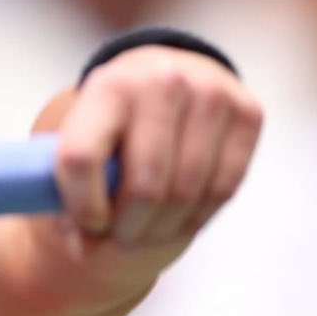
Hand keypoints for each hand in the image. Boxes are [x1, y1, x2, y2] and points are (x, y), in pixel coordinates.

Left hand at [52, 45, 262, 252]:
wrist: (168, 72)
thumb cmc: (115, 116)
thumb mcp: (80, 131)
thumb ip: (68, 182)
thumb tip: (82, 243)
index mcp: (107, 86)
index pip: (82, 158)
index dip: (82, 206)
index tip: (86, 227)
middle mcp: (161, 82)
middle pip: (144, 185)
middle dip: (128, 229)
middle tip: (120, 244)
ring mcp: (210, 94)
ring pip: (187, 192)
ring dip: (164, 230)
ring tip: (146, 237)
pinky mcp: (248, 112)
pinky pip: (224, 188)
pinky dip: (198, 217)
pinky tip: (179, 222)